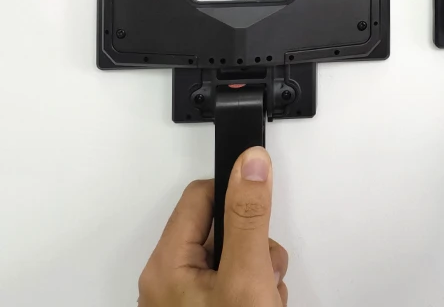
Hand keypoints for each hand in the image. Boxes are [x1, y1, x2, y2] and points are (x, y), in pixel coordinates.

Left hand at [139, 147, 287, 305]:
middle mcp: (171, 279)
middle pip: (221, 227)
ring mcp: (188, 297)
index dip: (236, 193)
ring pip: (234, 253)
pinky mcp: (207, 306)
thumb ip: (248, 218)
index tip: (260, 193)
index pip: (201, 195)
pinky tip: (261, 302)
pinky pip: (236, 278)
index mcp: (166, 265)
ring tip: (264, 294)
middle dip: (254, 242)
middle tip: (263, 266)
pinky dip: (255, 287)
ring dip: (260, 267)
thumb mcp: (245, 277)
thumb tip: (251, 164)